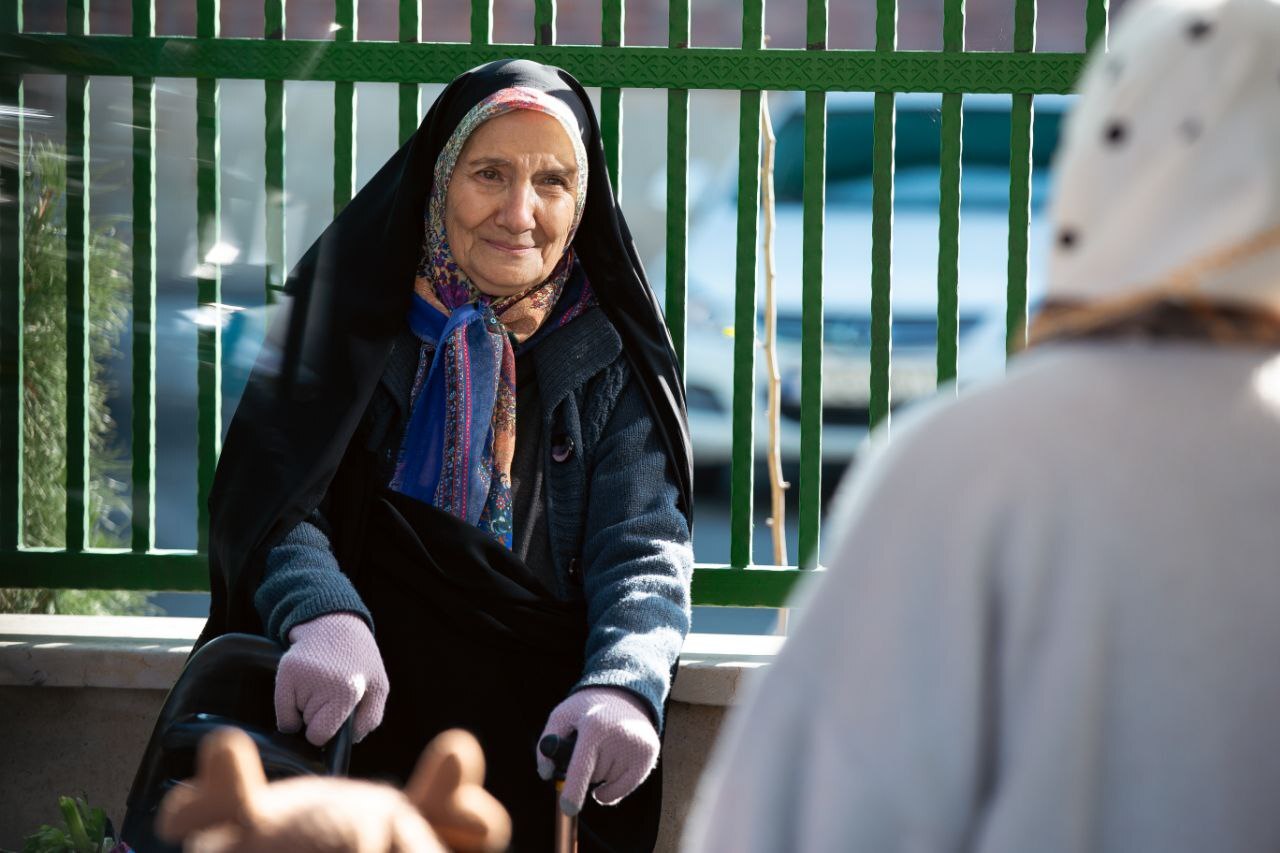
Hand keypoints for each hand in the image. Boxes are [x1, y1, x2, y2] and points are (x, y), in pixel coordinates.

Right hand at [275, 612, 388, 745]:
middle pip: (306, 728)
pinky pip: (280, 710)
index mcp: (347, 691)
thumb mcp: (379, 686)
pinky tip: (305, 686)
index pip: (320, 735)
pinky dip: (288, 707)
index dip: (328, 731)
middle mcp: (321, 683)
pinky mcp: (285, 670)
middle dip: (318, 717)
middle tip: (331, 692)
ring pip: (292, 720)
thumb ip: (370, 719)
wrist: (335, 623)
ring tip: (320, 684)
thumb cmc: (359, 659)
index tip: (335, 717)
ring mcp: (300, 675)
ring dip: (304, 709)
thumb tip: (349, 742)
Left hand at [536, 687, 659, 815]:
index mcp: (594, 727)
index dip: (574, 790)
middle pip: (592, 778)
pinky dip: (614, 786)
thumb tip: (546, 773)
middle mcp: (619, 737)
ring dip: (602, 774)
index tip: (568, 809)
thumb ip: (546, 743)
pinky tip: (613, 765)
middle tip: (591, 745)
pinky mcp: (649, 754)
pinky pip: (625, 788)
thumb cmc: (588, 707)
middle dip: (586, 770)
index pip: (582, 767)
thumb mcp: (562, 715)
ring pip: (608, 784)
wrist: (624, 693)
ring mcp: (637, 746)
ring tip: (606, 746)